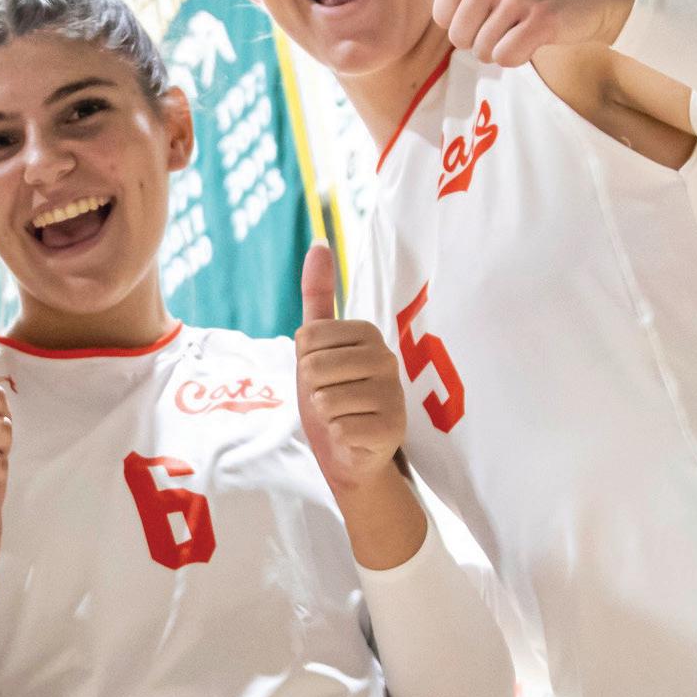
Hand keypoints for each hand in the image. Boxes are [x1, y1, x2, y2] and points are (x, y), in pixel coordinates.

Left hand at [293, 243, 404, 491]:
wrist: (352, 453)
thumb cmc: (334, 396)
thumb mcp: (318, 346)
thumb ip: (318, 296)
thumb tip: (319, 242)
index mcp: (367, 333)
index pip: (306, 339)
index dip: (304, 364)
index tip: (326, 375)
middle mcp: (386, 358)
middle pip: (313, 368)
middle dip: (312, 390)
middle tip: (332, 400)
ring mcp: (392, 393)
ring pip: (324, 398)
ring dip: (324, 415)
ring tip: (343, 417)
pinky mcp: (392, 427)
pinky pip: (339, 427)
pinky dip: (338, 436)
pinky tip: (354, 436)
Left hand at [431, 0, 637, 67]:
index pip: (443, 17)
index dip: (467, 20)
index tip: (495, 0)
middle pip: (459, 37)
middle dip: (484, 36)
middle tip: (514, 14)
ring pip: (483, 50)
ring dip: (504, 46)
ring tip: (527, 20)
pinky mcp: (542, 19)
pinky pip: (507, 58)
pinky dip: (521, 56)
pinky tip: (539, 33)